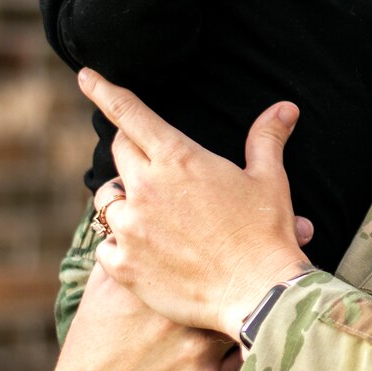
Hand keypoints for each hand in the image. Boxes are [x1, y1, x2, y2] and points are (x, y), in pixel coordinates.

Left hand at [82, 70, 311, 339]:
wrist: (259, 294)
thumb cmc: (267, 233)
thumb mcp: (269, 180)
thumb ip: (267, 139)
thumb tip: (285, 107)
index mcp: (178, 159)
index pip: (131, 114)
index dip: (106, 91)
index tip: (86, 76)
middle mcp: (146, 188)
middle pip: (119, 153)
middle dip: (132, 152)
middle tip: (153, 166)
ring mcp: (130, 228)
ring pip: (107, 201)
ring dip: (124, 200)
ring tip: (150, 215)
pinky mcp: (124, 265)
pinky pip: (106, 246)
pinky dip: (120, 246)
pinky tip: (145, 254)